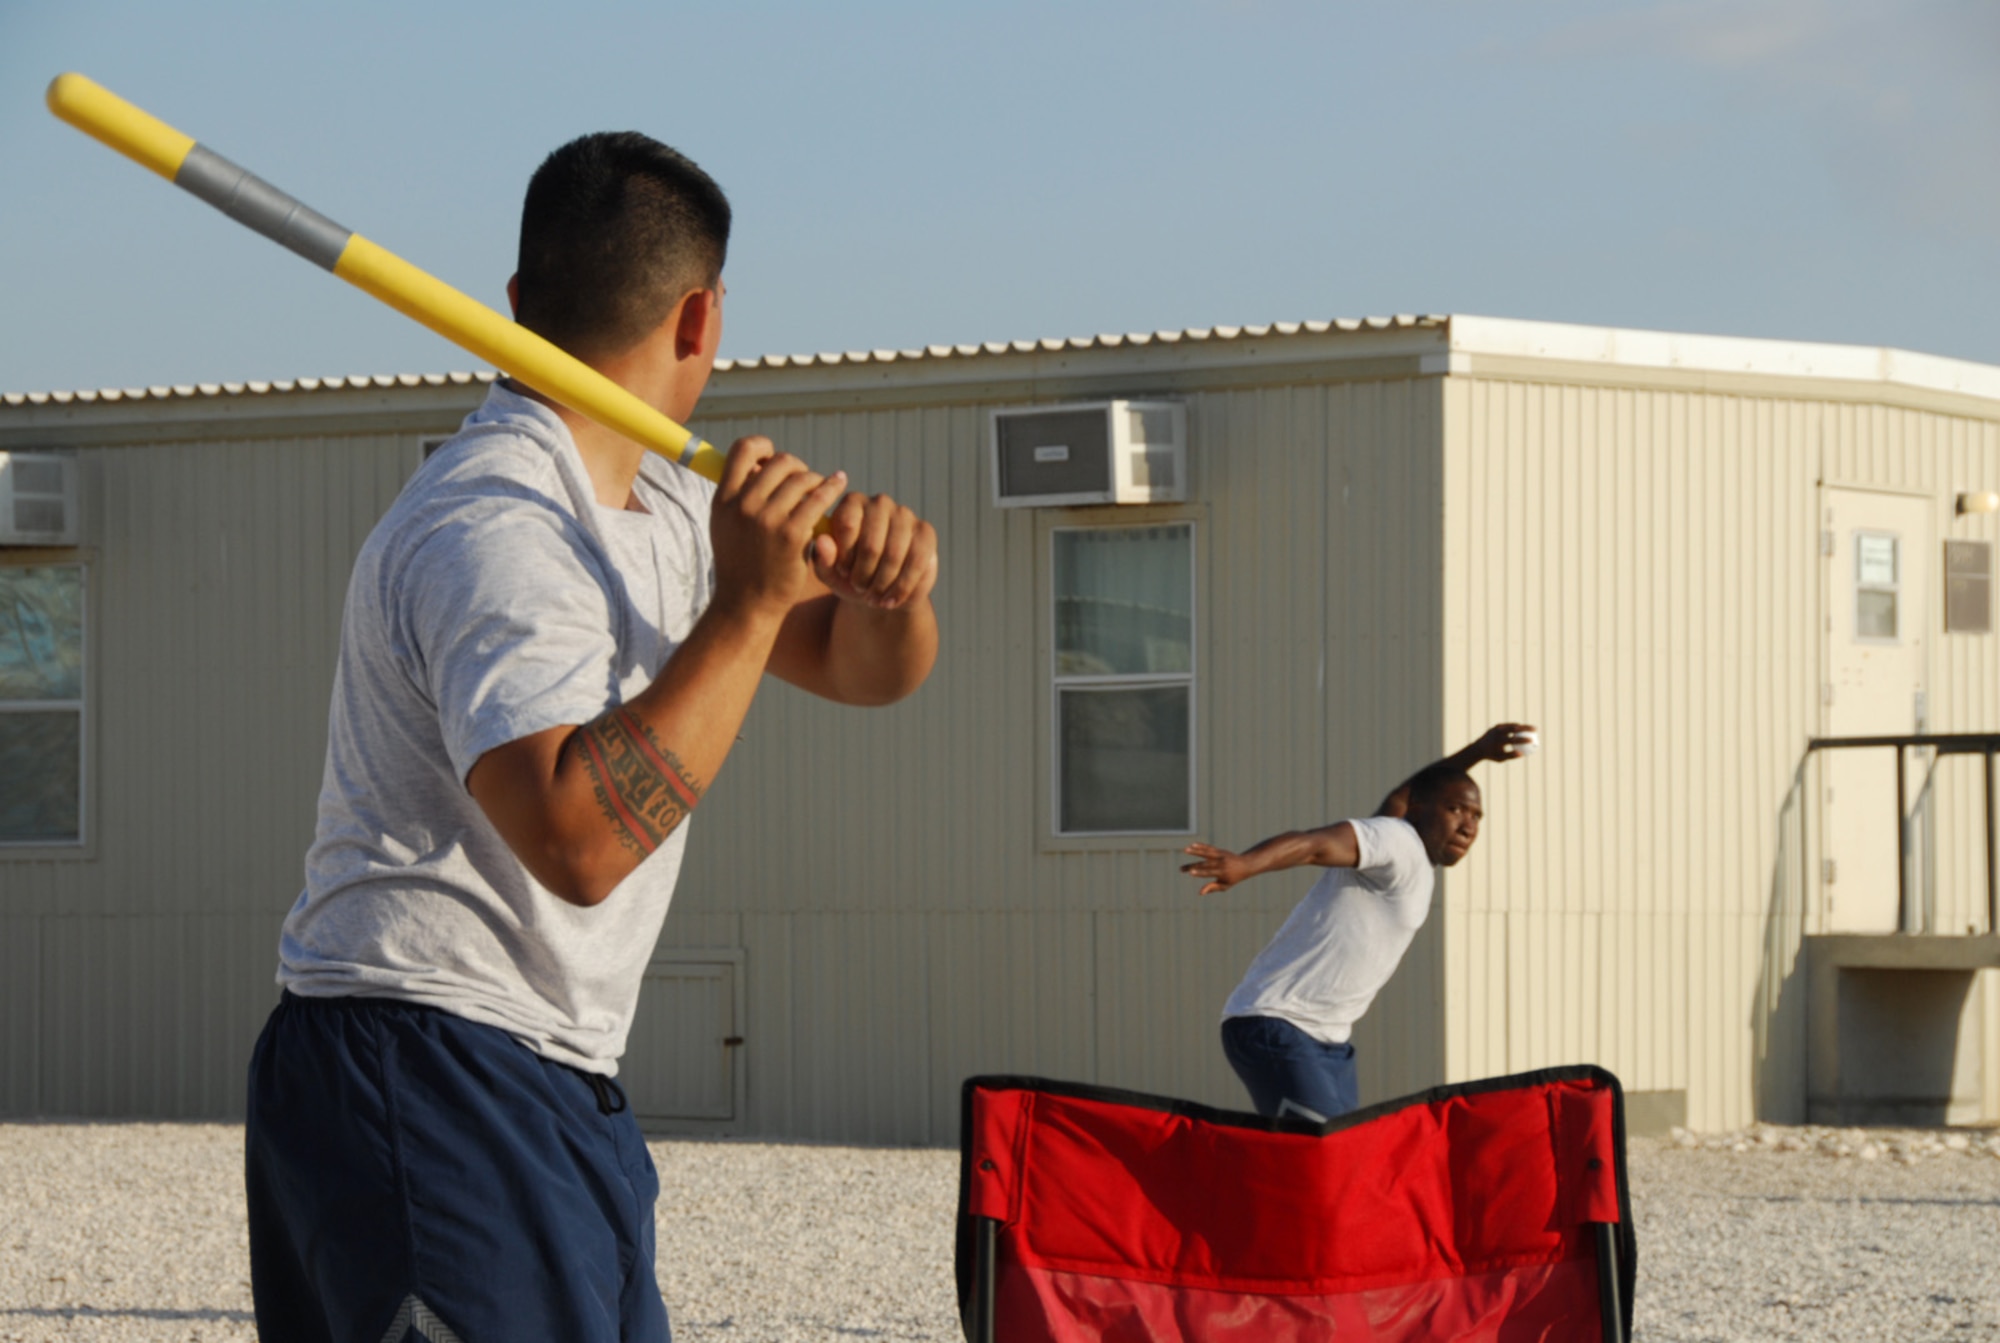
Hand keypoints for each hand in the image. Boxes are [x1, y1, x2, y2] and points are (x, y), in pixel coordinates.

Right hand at [711, 437, 850, 618]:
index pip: (743, 449)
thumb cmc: (741, 564)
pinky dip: (832, 488)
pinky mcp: (791, 534)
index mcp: (723, 499)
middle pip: (779, 462)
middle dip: (797, 467)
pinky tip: (839, 485)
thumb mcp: (726, 526)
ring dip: (816, 480)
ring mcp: (766, 520)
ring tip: (822, 489)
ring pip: (802, 478)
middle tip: (806, 480)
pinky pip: (818, 498)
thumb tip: (759, 465)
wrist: (747, 604)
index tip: (775, 458)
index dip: (764, 447)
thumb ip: (738, 495)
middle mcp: (742, 505)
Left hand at [809, 489, 938, 611]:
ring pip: (894, 554)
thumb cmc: (849, 576)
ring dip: (882, 583)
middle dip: (864, 574)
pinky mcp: (926, 532)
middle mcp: (880, 503)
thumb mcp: (829, 573)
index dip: (844, 556)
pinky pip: (916, 562)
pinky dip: (902, 587)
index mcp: (852, 503)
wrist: (879, 591)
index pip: (847, 524)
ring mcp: (906, 515)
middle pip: (871, 543)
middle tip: (859, 588)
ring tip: (873, 597)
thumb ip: (821, 559)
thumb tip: (822, 542)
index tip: (842, 572)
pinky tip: (891, 599)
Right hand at [1181, 842, 1250, 895]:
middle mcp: (1221, 863)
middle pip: (1204, 864)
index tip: (1190, 873)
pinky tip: (1193, 845)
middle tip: (1181, 869)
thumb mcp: (1225, 885)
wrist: (1246, 865)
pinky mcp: (1220, 851)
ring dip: (1195, 851)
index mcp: (1222, 873)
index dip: (1199, 873)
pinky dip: (1201, 846)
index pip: (1209, 873)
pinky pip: (1209, 848)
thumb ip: (1213, 887)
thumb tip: (1200, 893)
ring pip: (1206, 853)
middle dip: (1192, 866)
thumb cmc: (1234, 878)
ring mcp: (1221, 856)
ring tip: (1185, 850)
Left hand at [1472, 722, 1537, 762]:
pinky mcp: (1497, 726)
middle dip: (1526, 727)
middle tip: (1535, 729)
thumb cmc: (1492, 755)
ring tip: (1532, 728)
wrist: (1479, 748)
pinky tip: (1524, 729)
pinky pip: (1509, 725)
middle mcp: (1498, 732)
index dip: (1523, 739)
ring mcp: (1497, 728)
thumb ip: (1511, 756)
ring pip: (1513, 725)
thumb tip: (1523, 754)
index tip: (1532, 740)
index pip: (1513, 739)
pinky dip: (1516, 727)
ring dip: (1523, 726)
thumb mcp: (1501, 758)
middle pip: (1514, 728)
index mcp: (1498, 741)